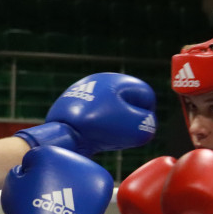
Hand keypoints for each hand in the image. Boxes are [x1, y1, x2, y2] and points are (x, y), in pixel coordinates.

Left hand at [14, 73, 156, 155]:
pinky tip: (92, 133)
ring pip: (112, 108)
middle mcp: (102, 80)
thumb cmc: (101, 129)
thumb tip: (146, 123)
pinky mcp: (74, 102)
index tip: (134, 128)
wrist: (63, 133)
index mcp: (119, 80)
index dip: (145, 116)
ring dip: (114, 122)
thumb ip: (149, 124)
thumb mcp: (137, 129)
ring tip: (106, 134)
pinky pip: (95, 113)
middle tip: (120, 132)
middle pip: (129, 101)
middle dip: (129, 118)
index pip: (147, 97)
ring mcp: (86, 90)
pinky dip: (98, 124)